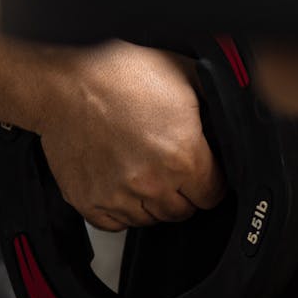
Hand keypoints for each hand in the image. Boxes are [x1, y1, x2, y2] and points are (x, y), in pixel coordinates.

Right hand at [35, 41, 226, 230]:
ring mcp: (119, 197)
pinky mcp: (90, 203)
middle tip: (174, 167)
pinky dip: (123, 209)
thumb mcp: (185, 72)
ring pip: (151, 220)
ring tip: (147, 170)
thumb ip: (215, 99)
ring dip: (155, 202)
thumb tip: (231, 113)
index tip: (206, 172)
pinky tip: (123, 181)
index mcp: (182, 155)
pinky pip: (116, 225)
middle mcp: (153, 183)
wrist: (67, 83)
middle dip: (185, 192)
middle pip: (183, 210)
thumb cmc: (121, 73)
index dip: (213, 181)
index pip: (213, 194)